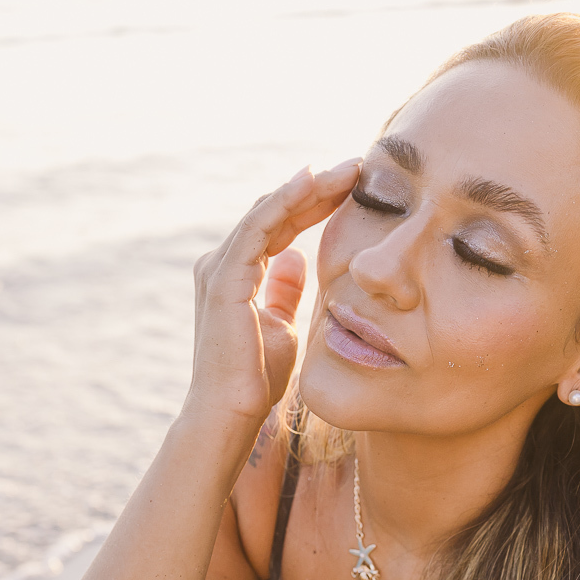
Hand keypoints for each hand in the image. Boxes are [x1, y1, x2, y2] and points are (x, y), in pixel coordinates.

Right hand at [184, 159, 360, 427]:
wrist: (231, 413)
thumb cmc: (255, 379)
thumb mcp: (281, 327)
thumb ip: (284, 292)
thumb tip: (297, 259)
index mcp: (237, 273)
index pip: (281, 226)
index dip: (317, 205)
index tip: (355, 189)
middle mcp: (223, 263)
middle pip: (276, 211)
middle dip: (319, 188)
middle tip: (359, 166)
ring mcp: (220, 268)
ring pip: (268, 211)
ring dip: (309, 187)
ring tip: (348, 169)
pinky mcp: (224, 278)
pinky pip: (258, 227)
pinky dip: (284, 201)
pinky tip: (312, 182)